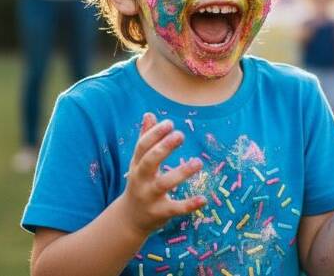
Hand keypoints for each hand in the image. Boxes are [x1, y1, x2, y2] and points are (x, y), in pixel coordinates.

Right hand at [117, 113, 205, 236]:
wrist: (129, 219)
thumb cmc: (139, 183)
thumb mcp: (139, 162)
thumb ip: (145, 139)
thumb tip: (149, 114)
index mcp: (136, 165)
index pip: (143, 146)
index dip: (155, 134)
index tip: (169, 123)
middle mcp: (140, 180)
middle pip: (149, 162)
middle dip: (163, 148)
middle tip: (180, 135)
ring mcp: (149, 197)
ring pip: (164, 184)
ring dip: (181, 172)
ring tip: (198, 162)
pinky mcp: (160, 213)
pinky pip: (175, 208)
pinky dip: (189, 205)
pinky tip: (204, 198)